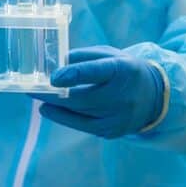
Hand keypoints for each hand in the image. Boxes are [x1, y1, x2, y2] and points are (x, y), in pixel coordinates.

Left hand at [32, 46, 164, 138]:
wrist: (154, 97)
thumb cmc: (124, 70)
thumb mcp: (110, 55)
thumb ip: (84, 57)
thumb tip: (56, 64)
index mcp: (123, 69)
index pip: (98, 72)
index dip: (74, 75)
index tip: (53, 77)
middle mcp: (122, 95)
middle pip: (81, 98)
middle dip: (52, 94)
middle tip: (30, 88)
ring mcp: (117, 117)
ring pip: (78, 113)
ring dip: (54, 105)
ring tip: (36, 96)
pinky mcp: (111, 131)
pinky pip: (81, 125)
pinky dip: (62, 117)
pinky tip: (47, 109)